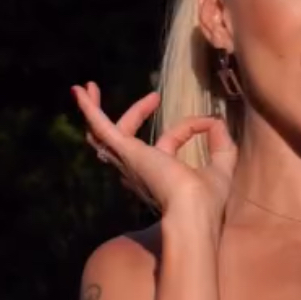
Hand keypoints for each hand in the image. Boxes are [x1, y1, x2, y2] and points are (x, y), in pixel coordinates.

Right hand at [73, 83, 236, 225]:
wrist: (192, 211)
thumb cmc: (206, 199)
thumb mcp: (222, 166)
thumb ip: (222, 144)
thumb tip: (217, 121)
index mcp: (161, 173)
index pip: (169, 141)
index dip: (189, 126)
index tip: (208, 122)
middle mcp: (140, 168)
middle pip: (127, 138)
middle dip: (131, 115)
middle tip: (140, 97)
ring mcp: (129, 160)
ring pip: (104, 135)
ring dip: (94, 111)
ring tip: (85, 88)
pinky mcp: (126, 152)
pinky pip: (102, 129)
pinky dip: (90, 110)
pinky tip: (78, 92)